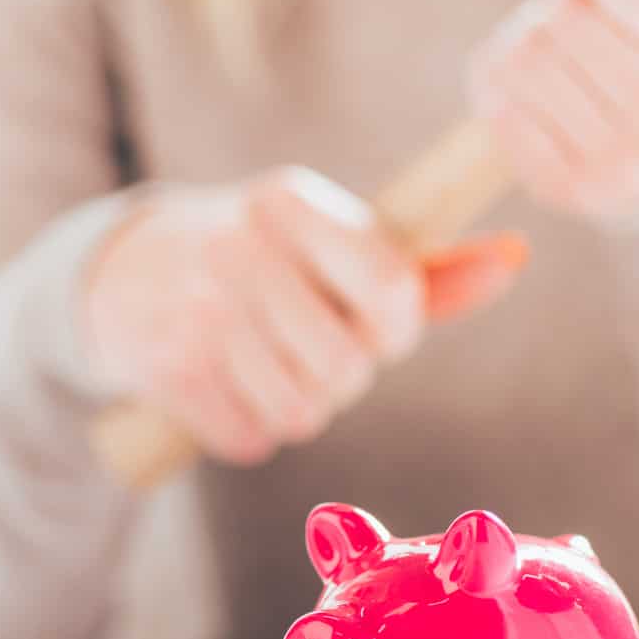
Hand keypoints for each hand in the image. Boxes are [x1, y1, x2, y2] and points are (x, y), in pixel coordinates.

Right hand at [83, 168, 527, 464]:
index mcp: (288, 200)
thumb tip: (515, 257)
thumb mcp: (326, 239)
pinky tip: (227, 383)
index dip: (395, 327)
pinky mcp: (165, 371)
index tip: (374, 324)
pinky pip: (252, 437)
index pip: (388, 287)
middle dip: (343, 374)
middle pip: (347, 366)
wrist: (122, 274)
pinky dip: (250, 426)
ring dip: (299, 405)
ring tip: (270, 365)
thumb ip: (421, 267)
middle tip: (310, 347)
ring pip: (302, 411)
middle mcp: (237, 249)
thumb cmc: (260, 259)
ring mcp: (195, 312)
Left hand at [469, 0, 638, 219]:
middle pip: (566, 13)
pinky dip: (504, 76)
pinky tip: (541, 84)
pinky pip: (495, 98)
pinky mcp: (563, 191)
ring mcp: (621, 169)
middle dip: (570, 0)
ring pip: (524, 54)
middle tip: (597, 22)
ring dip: (532, 34)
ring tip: (568, 50)